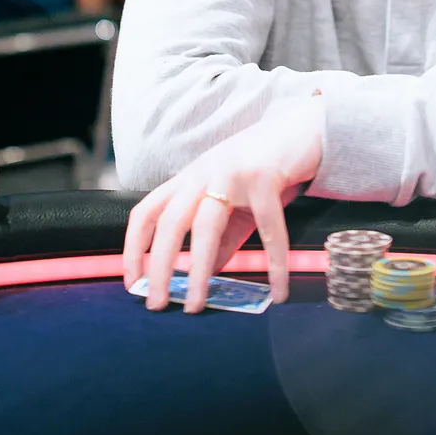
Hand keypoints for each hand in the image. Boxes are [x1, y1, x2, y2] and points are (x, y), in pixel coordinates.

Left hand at [123, 96, 323, 312]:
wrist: (302, 129)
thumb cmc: (264, 167)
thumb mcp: (235, 202)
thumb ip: (221, 237)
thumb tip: (206, 275)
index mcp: (189, 179)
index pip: (146, 212)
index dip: (134, 248)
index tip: (133, 281)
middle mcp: (203, 173)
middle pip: (169, 222)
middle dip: (158, 266)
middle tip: (157, 304)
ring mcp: (232, 173)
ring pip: (206, 227)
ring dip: (199, 271)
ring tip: (198, 305)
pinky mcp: (265, 178)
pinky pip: (268, 229)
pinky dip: (274, 265)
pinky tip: (279, 291)